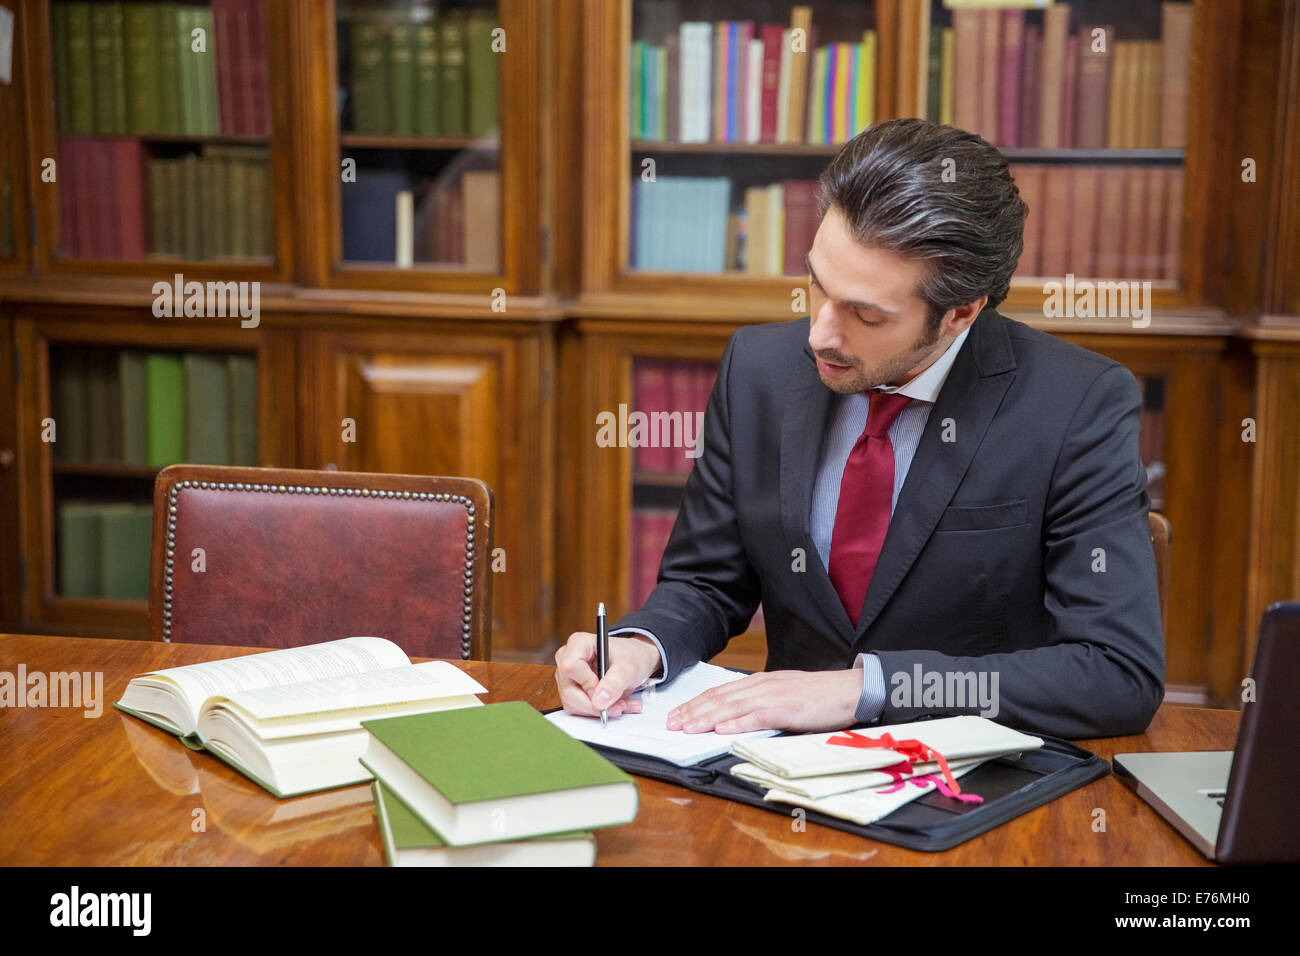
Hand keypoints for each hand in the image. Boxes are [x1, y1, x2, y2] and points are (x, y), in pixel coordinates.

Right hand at [554, 632, 661, 718]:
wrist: (635, 661)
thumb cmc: (631, 655)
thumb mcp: (629, 666)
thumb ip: (615, 682)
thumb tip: (599, 701)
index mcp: (578, 643)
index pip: (570, 667)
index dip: (587, 683)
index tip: (603, 690)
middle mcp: (567, 659)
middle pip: (569, 691)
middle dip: (595, 704)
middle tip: (618, 705)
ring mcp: (567, 677)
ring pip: (572, 704)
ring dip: (599, 710)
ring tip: (621, 704)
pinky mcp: (571, 692)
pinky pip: (578, 709)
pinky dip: (597, 712)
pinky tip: (614, 705)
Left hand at [665, 665, 862, 733]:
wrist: (848, 689)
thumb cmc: (817, 694)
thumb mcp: (783, 692)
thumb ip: (759, 701)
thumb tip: (735, 714)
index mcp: (759, 682)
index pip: (719, 692)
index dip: (695, 703)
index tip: (677, 714)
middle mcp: (761, 686)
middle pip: (719, 699)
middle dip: (692, 711)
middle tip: (671, 723)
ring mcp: (773, 696)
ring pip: (732, 707)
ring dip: (706, 718)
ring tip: (687, 727)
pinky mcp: (787, 709)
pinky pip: (757, 717)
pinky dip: (737, 723)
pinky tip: (721, 730)